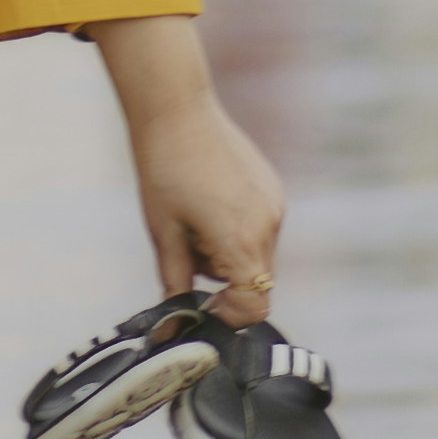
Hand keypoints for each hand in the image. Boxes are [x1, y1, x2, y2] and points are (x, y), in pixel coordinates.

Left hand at [83, 17, 284, 317]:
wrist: (176, 109)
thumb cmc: (163, 170)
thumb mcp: (163, 235)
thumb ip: (175, 286)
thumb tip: (171, 330)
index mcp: (241, 241)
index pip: (255, 307)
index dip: (227, 315)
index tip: (201, 303)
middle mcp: (268, 225)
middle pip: (257, 283)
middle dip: (224, 282)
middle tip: (188, 250)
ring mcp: (274, 204)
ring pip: (258, 256)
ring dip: (230, 254)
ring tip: (195, 219)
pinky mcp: (272, 188)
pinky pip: (261, 228)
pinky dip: (239, 230)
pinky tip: (209, 201)